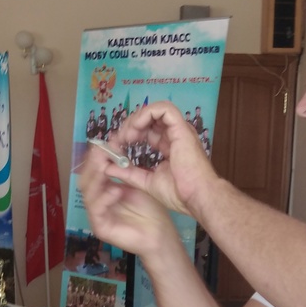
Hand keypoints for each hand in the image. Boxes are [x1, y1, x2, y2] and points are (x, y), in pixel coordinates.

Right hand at [79, 135, 179, 258]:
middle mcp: (97, 201)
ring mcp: (97, 215)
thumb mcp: (136, 183)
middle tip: (101, 152)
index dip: (96, 157)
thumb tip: (114, 144)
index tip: (105, 143)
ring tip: (105, 166)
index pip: (92, 171)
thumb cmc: (151, 210)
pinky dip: (105, 198)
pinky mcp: (100, 228)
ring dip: (96, 178)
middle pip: (85, 180)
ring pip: (88, 193)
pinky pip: (96, 210)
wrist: (161, 235)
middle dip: (93, 164)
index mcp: (103, 190)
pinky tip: (116, 190)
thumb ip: (124, 168)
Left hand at [114, 101, 218, 216]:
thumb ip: (129, 173)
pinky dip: (145, 114)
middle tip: (119, 140)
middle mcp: (174, 134)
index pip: (147, 131)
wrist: (196, 197)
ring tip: (127, 135)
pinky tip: (136, 129)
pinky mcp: (181, 127)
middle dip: (130, 125)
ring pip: (155, 110)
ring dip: (136, 119)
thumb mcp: (147, 181)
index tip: (118, 145)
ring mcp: (179, 129)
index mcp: (169, 146)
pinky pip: (163, 109)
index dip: (131, 133)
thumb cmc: (179, 193)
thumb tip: (109, 168)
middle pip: (149, 118)